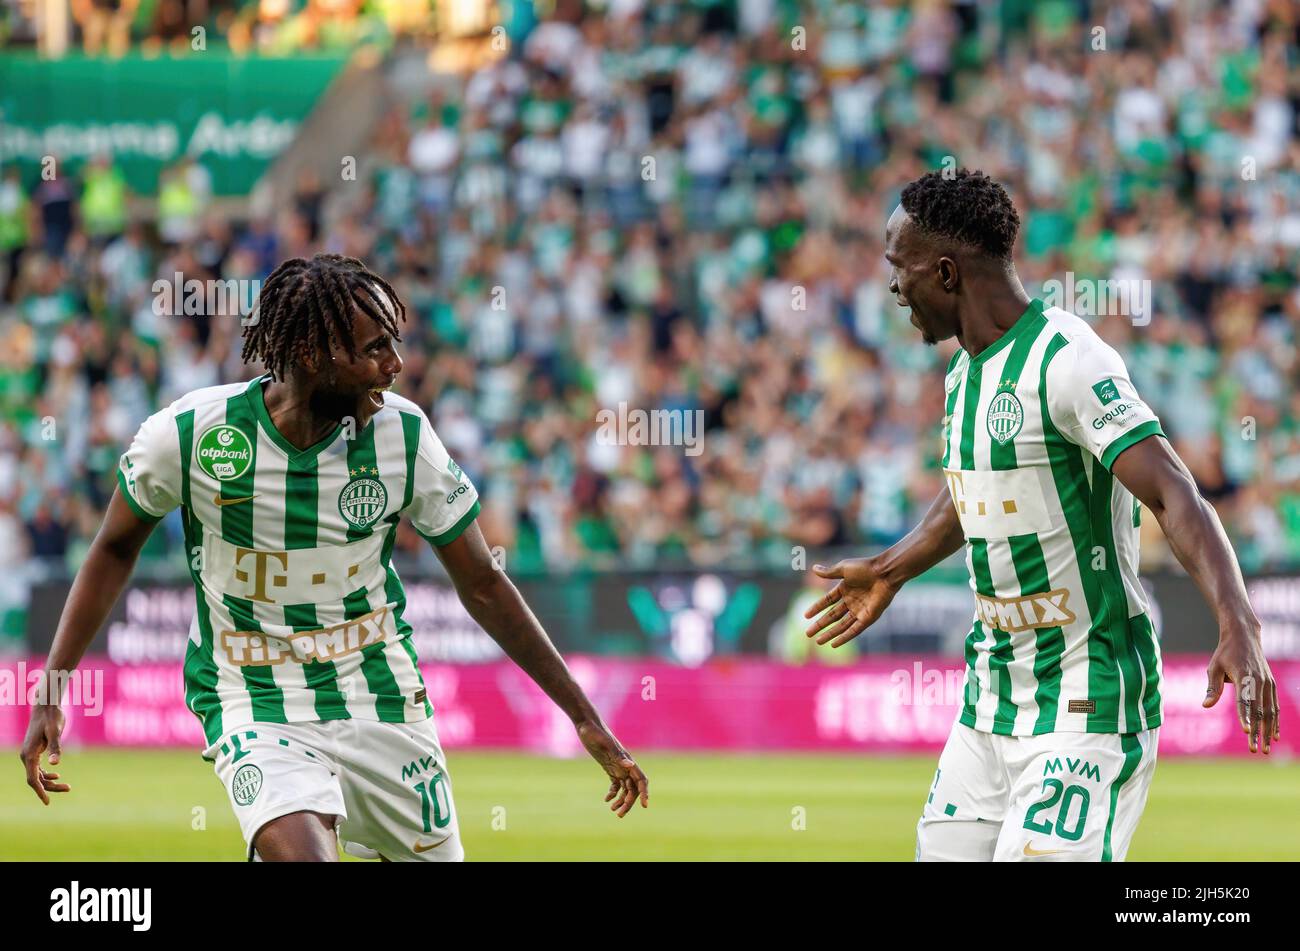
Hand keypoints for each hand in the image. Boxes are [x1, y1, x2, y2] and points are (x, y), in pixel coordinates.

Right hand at [19, 703, 70, 804]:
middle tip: (68, 788)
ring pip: (37, 775)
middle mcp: (27, 756)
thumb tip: (55, 765)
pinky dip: (46, 775)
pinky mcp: (35, 751)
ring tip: (67, 786)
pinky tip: (56, 776)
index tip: (47, 802)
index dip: (40, 792)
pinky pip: (38, 768)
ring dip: (50, 782)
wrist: (46, 707)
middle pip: (36, 779)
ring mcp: (30, 754)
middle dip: (50, 787)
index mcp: (29, 755)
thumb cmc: (52, 718)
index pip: (33, 779)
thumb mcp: (55, 732)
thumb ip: (55, 748)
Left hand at [576, 720, 647, 817]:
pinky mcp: (609, 767)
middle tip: (619, 815)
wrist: (586, 724)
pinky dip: (613, 793)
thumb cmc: (595, 732)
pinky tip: (606, 800)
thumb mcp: (605, 744)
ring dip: (622, 800)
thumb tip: (631, 765)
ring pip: (625, 787)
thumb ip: (618, 755)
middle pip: (633, 788)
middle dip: (629, 802)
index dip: (644, 793)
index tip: (644, 806)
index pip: (641, 780)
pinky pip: (615, 784)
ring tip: (612, 810)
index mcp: (627, 760)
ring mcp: (617, 766)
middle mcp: (625, 764)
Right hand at [803, 558, 899, 646]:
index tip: (805, 616)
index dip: (816, 608)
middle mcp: (851, 601)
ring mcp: (859, 610)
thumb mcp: (843, 569)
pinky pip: (854, 630)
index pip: (827, 601)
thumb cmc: (865, 568)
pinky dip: (844, 637)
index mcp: (844, 589)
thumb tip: (813, 568)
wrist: (884, 573)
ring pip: (841, 626)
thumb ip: (828, 572)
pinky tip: (834, 644)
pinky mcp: (868, 618)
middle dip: (820, 625)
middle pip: (832, 616)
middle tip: (808, 634)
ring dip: (830, 634)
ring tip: (818, 641)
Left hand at [1203, 624, 1279, 753]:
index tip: (1247, 733)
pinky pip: (1274, 706)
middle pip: (1260, 710)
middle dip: (1259, 731)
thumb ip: (1213, 687)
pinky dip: (1275, 721)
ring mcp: (1268, 683)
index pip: (1245, 701)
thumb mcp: (1214, 667)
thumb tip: (1206, 705)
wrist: (1244, 637)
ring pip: (1270, 711)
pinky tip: (1275, 735)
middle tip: (1256, 750)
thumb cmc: (1224, 653)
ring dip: (1269, 730)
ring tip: (1266, 748)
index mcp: (1245, 676)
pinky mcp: (1271, 684)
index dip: (1246, 717)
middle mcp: (1260, 681)